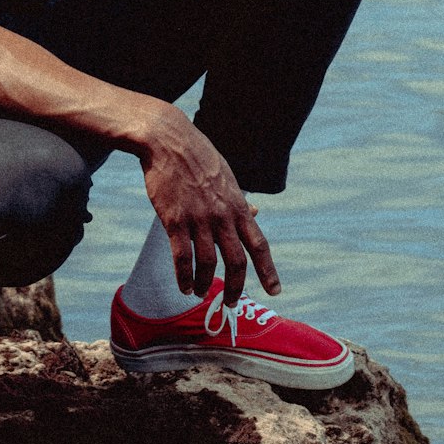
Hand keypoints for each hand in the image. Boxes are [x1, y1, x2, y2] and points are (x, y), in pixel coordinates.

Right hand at [140, 103, 280, 306]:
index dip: (268, 270)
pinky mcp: (174, 219)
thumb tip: (256, 212)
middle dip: (235, 287)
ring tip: (198, 293)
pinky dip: (184, 276)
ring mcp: (198, 218)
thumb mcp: (226, 176)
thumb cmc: (197, 157)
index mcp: (237, 205)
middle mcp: (222, 215)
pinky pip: (181, 257)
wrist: (167, 140)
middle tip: (230, 302)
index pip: (259, 244)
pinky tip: (184, 285)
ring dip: (204, 284)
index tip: (275, 290)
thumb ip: (239, 200)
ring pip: (207, 263)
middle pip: (236, 261)